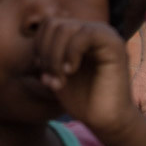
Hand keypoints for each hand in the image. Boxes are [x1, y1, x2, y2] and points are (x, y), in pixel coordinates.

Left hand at [34, 17, 136, 141]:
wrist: (106, 121)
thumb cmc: (82, 99)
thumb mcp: (55, 73)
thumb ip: (45, 56)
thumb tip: (31, 45)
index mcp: (78, 34)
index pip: (49, 24)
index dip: (39, 46)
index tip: (42, 71)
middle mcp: (91, 29)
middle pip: (54, 24)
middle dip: (46, 53)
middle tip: (51, 78)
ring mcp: (103, 34)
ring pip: (66, 28)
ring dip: (55, 56)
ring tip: (60, 79)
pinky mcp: (114, 44)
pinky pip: (86, 34)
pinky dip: (71, 52)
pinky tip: (70, 72)